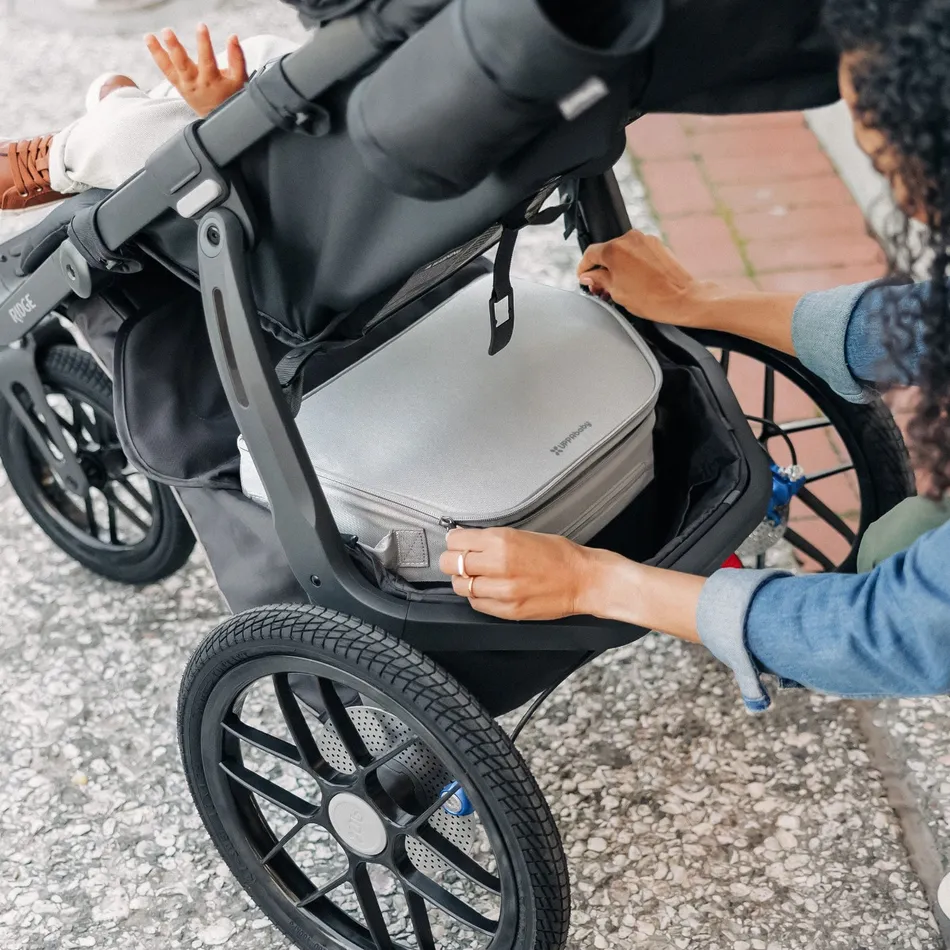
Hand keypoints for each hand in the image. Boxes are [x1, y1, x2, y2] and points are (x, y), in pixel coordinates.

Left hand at [145, 25, 247, 116]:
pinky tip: (151, 42)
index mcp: (212, 81)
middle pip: (183, 65)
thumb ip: (236, 58)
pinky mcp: (179, 87)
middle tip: (167, 32)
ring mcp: (185, 86)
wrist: (220, 119)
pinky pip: (166, 71)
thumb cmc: (230, 97)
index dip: (204, 43)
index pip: (207, 60)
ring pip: (169, 69)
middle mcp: (196, 84)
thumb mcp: (239, 79)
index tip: (201, 26)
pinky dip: (158, 56)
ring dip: (158, 52)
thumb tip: (233, 37)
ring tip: (149, 36)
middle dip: (175, 47)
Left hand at [439, 527, 607, 620]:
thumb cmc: (560, 555)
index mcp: (502, 541)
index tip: (458, 542)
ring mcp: (501, 590)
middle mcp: (498, 565)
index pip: (455, 541)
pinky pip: (476, 603)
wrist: (584, 580)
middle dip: (454, 561)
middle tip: (463, 560)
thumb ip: (492, 539)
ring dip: (465, 580)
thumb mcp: (523, 534)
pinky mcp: (507, 610)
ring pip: (460, 586)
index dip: (454, 541)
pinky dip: (477, 596)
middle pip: (451, 564)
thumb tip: (465, 539)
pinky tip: (489, 589)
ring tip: (477, 576)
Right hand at [577, 229, 716, 326]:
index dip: (584, 268)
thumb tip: (589, 276)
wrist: (682, 298)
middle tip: (601, 287)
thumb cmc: (653, 299)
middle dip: (602, 269)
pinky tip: (634, 280)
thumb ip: (599, 280)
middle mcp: (629, 239)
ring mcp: (644, 240)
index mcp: (614, 250)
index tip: (584, 276)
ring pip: (622, 251)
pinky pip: (636, 252)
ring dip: (617, 266)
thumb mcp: (617, 292)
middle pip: (606, 251)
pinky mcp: (656, 244)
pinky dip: (631, 263)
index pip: (590, 254)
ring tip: (619, 285)